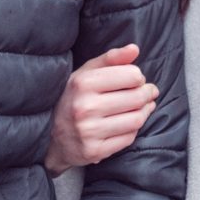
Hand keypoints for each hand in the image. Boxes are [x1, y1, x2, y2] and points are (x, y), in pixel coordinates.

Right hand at [44, 44, 159, 175]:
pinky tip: (128, 123)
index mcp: (83, 83)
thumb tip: (135, 49)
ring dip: (144, 111)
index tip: (136, 79)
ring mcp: (89, 131)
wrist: (51, 135)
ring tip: (142, 106)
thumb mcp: (86, 72)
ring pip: (137, 119)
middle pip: (137, 98)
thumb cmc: (74, 97)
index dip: (139, 77)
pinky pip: (129, 138)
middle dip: (147, 94)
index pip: (132, 76)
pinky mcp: (95, 151)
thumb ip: (111, 58)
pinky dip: (134, 129)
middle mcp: (85, 107)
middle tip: (148, 92)